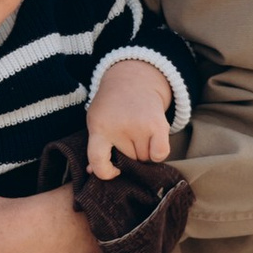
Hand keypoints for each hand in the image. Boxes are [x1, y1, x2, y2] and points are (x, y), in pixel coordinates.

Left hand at [86, 58, 173, 178]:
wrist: (133, 80)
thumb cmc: (111, 107)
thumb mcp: (96, 122)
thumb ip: (95, 147)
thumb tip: (92, 172)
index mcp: (99, 127)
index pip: (97, 160)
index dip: (104, 172)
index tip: (112, 172)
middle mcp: (120, 127)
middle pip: (128, 161)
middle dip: (129, 156)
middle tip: (128, 138)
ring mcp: (140, 125)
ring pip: (145, 159)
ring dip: (144, 153)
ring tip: (139, 135)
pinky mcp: (158, 124)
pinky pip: (160, 153)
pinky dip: (158, 154)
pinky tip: (154, 143)